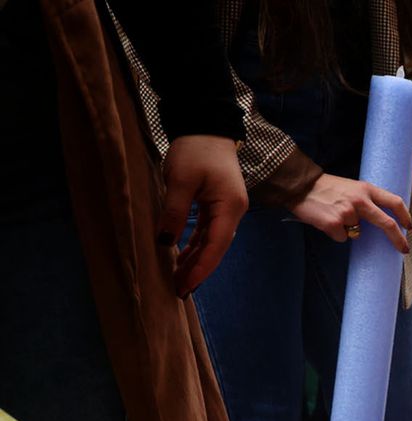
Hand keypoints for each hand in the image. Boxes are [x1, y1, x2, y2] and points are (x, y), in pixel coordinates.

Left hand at [160, 134, 247, 294]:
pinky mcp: (218, 204)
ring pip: (212, 241)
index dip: (200, 269)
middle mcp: (233, 212)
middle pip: (216, 248)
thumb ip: (174, 212)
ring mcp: (227, 208)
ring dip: (196, 260)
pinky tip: (183, 256)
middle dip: (198, 270)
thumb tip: (164, 242)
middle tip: (178, 290)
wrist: (206, 125)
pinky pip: (208, 230)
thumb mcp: (180, 180)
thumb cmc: (195, 149)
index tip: (184, 287)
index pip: (216, 246)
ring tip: (179, 278)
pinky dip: (196, 245)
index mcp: (230, 208)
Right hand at [290, 173, 411, 251]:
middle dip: (398, 239)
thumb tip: (382, 221)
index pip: (394, 202)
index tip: (409, 227)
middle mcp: (360, 200)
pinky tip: (326, 220)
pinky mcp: (334, 224)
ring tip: (334, 215)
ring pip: (357, 233)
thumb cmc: (327, 188)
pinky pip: (342, 238)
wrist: (300, 185)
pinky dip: (335, 233)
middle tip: (404, 249)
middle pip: (387, 224)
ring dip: (348, 230)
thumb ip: (367, 200)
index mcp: (366, 189)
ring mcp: (348, 213)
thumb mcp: (352, 187)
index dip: (405, 216)